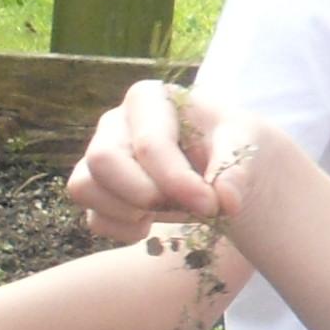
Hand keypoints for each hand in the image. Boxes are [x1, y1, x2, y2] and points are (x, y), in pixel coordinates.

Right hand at [67, 80, 253, 231]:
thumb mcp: (245, 145)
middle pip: (102, 160)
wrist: (221, 167)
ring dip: (131, 211)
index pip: (148, 144)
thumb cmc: (229, 145)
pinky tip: (154, 221)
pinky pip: (94, 219)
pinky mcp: (95, 189)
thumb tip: (225, 200)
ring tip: (171, 209)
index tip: (213, 205)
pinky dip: (126, 230)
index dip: (178, 181)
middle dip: (144, 194)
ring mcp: (98, 156)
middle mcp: (114, 123)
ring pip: (84, 187)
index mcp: (148, 99)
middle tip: (185, 208)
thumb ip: (236, 168)